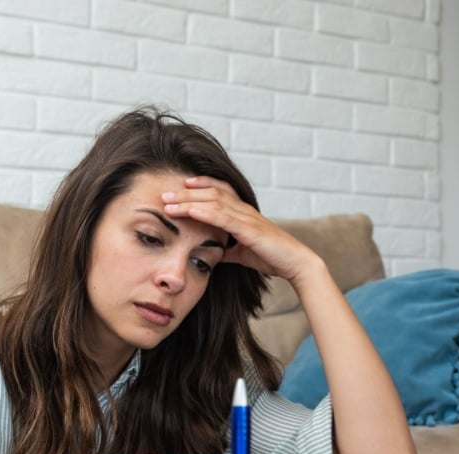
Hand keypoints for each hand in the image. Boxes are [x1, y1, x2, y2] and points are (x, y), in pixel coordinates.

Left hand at [161, 176, 324, 283]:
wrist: (295, 263)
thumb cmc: (272, 257)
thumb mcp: (242, 253)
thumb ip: (226, 249)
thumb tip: (211, 252)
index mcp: (243, 212)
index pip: (219, 189)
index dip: (199, 185)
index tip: (180, 185)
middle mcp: (244, 209)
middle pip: (211, 192)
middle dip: (185, 192)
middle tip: (163, 193)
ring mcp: (247, 217)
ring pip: (213, 202)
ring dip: (188, 201)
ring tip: (167, 202)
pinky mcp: (249, 229)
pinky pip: (223, 217)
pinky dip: (205, 213)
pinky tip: (190, 212)